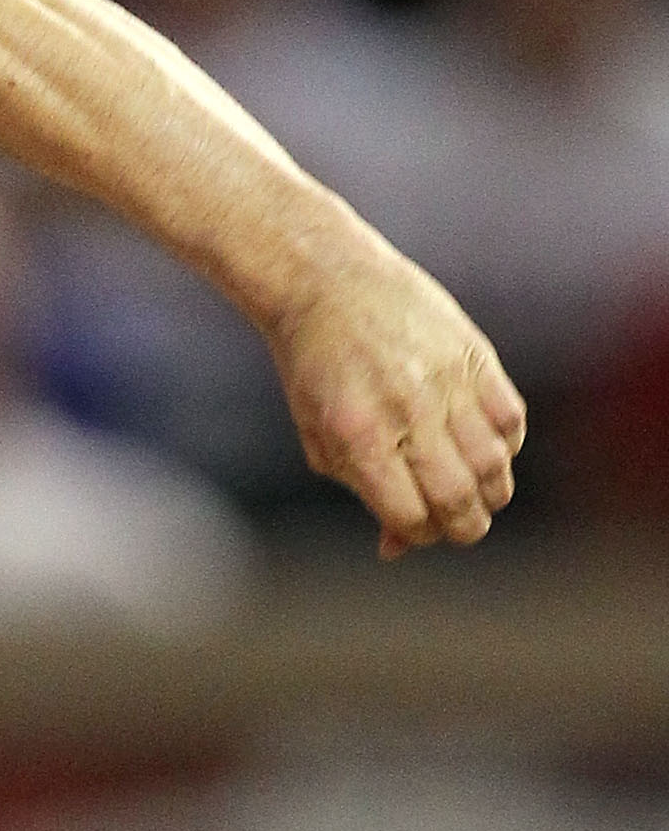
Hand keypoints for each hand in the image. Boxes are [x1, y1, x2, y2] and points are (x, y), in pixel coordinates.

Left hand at [261, 229, 526, 558]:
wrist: (328, 283)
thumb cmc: (318, 369)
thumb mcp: (321, 433)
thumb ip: (361, 490)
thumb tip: (396, 546)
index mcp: (359, 436)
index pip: (410, 517)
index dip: (415, 535)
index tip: (408, 526)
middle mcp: (408, 412)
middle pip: (461, 503)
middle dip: (461, 527)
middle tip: (452, 521)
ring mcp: (448, 384)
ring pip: (496, 469)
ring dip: (488, 492)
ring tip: (467, 485)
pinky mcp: (477, 358)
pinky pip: (512, 424)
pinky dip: (505, 447)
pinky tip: (479, 443)